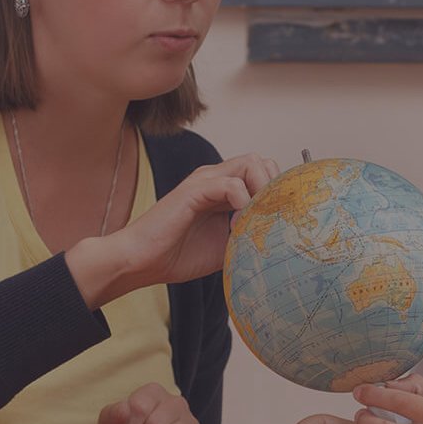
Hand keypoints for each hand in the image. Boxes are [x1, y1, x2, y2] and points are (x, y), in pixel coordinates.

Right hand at [70, 154, 278, 306]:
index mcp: (223, 189)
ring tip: (257, 219)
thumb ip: (248, 234)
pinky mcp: (194, 190)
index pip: (263, 173)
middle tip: (270, 218)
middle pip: (261, 162)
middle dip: (274, 188)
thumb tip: (278, 238)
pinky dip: (243, 202)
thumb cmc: (178, 255)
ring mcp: (205, 182)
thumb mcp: (226, 246)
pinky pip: (231, 184)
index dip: (277, 192)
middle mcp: (215, 179)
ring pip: (251, 163)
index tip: (281, 219)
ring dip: (262, 190)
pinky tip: (238, 226)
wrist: (141, 261)